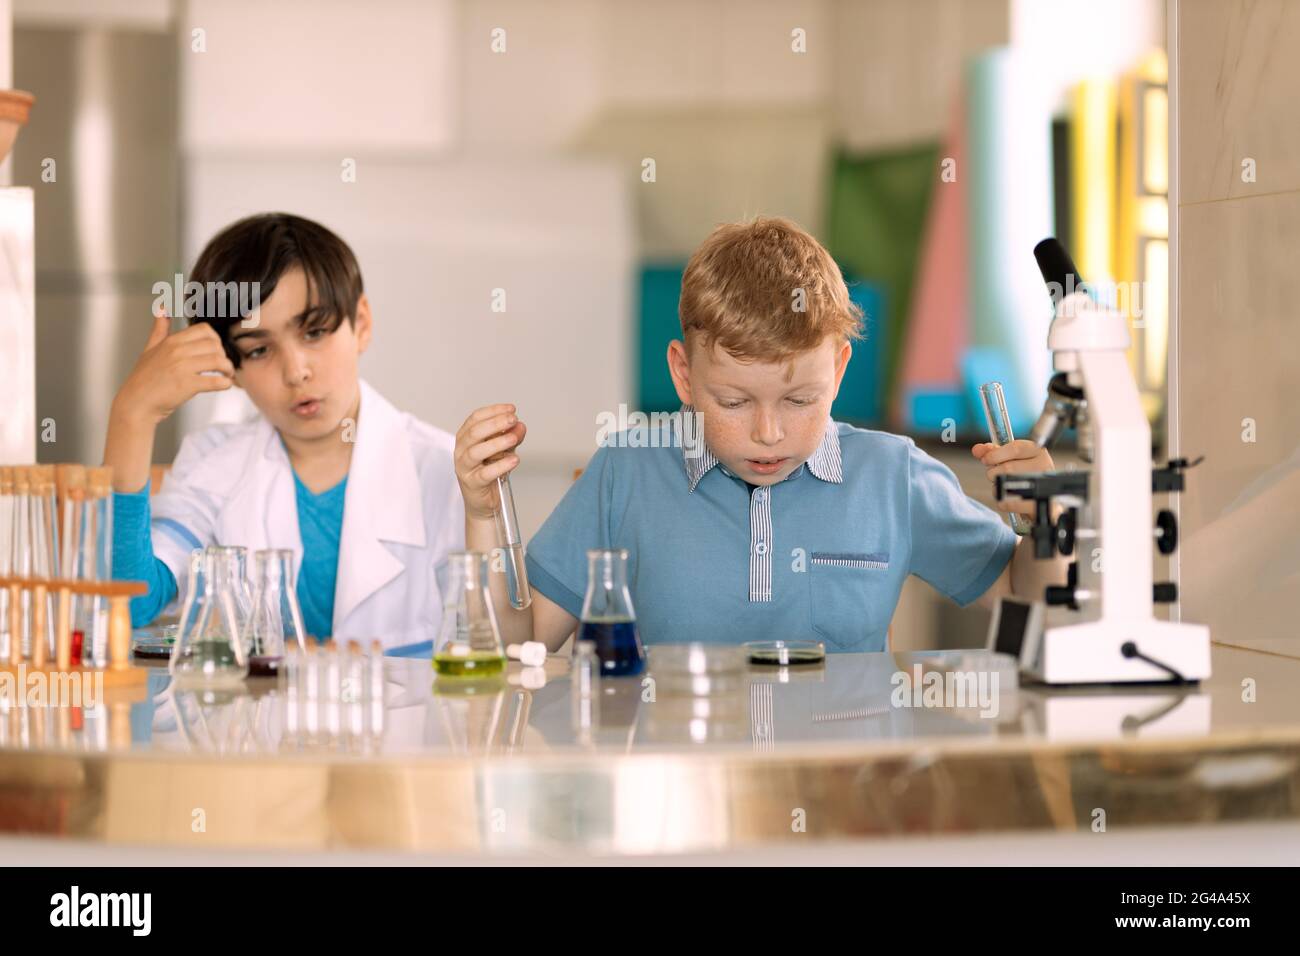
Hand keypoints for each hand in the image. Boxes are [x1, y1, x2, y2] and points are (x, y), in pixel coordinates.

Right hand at [111, 312, 234, 426]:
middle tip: (224, 365)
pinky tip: (224, 385)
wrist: (136, 404)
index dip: (216, 339)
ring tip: (227, 375)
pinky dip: (225, 383)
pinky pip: (216, 381)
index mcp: (171, 341)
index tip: (217, 350)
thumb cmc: (144, 379)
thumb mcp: (149, 349)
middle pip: (214, 345)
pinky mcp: (187, 385)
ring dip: (228, 369)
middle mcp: (177, 351)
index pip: (204, 329)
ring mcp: (182, 368)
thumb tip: (162, 308)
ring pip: (218, 361)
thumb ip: (159, 329)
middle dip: (224, 355)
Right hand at [454, 404, 526, 520]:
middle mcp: (461, 451)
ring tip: (514, 438)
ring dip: (497, 443)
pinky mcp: (472, 483)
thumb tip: (520, 426)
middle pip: (475, 432)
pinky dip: (501, 466)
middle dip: (495, 423)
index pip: (475, 419)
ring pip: (477, 452)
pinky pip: (485, 473)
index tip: (511, 409)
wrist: (484, 502)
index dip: (493, 411)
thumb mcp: (503, 450)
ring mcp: (464, 467)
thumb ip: (512, 437)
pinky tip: (514, 460)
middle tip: (513, 420)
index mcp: (465, 438)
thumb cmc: (490, 472)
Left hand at [971, 439, 1054, 516]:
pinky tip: (1006, 499)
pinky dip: (1003, 502)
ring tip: (1002, 487)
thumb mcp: (1010, 459)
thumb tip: (977, 449)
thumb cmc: (1023, 476)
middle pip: (1008, 467)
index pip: (1016, 448)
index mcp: (1038, 451)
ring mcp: (1045, 485)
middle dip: (994, 472)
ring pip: (1008, 483)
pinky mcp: (1040, 504)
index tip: (986, 459)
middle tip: (994, 475)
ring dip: (997, 487)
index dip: (995, 454)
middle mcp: (1044, 466)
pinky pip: (1011, 503)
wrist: (1043, 499)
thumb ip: (993, 452)